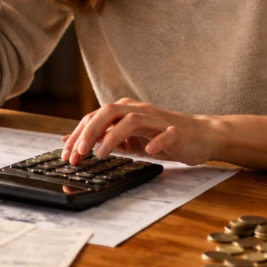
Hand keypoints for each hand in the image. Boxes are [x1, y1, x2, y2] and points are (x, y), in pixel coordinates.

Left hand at [61, 99, 217, 166]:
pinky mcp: (177, 131)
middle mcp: (139, 111)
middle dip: (90, 131)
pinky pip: (166, 133)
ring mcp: (158, 120)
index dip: (78, 134)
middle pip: (109, 111)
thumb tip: (71, 140)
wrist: (200, 136)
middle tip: (78, 153)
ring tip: (101, 154)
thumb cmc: (162, 137)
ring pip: (133, 119)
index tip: (66, 155)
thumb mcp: (128, 139)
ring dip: (114, 135)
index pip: (95, 117)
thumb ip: (102, 137)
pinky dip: (156, 142)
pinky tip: (148, 152)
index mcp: (126, 111)